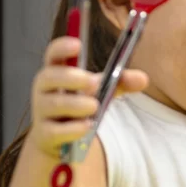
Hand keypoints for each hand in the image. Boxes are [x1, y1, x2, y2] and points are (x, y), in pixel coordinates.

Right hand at [31, 37, 146, 155]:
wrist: (62, 141)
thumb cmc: (79, 106)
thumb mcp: (100, 91)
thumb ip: (120, 82)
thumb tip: (144, 79)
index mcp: (56, 72)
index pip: (53, 54)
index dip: (62, 47)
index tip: (78, 44)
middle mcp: (44, 90)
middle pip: (48, 77)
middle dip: (71, 78)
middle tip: (93, 83)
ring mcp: (41, 112)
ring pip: (54, 104)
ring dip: (76, 104)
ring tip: (94, 106)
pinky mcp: (44, 134)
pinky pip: (55, 130)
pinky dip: (73, 128)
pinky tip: (87, 126)